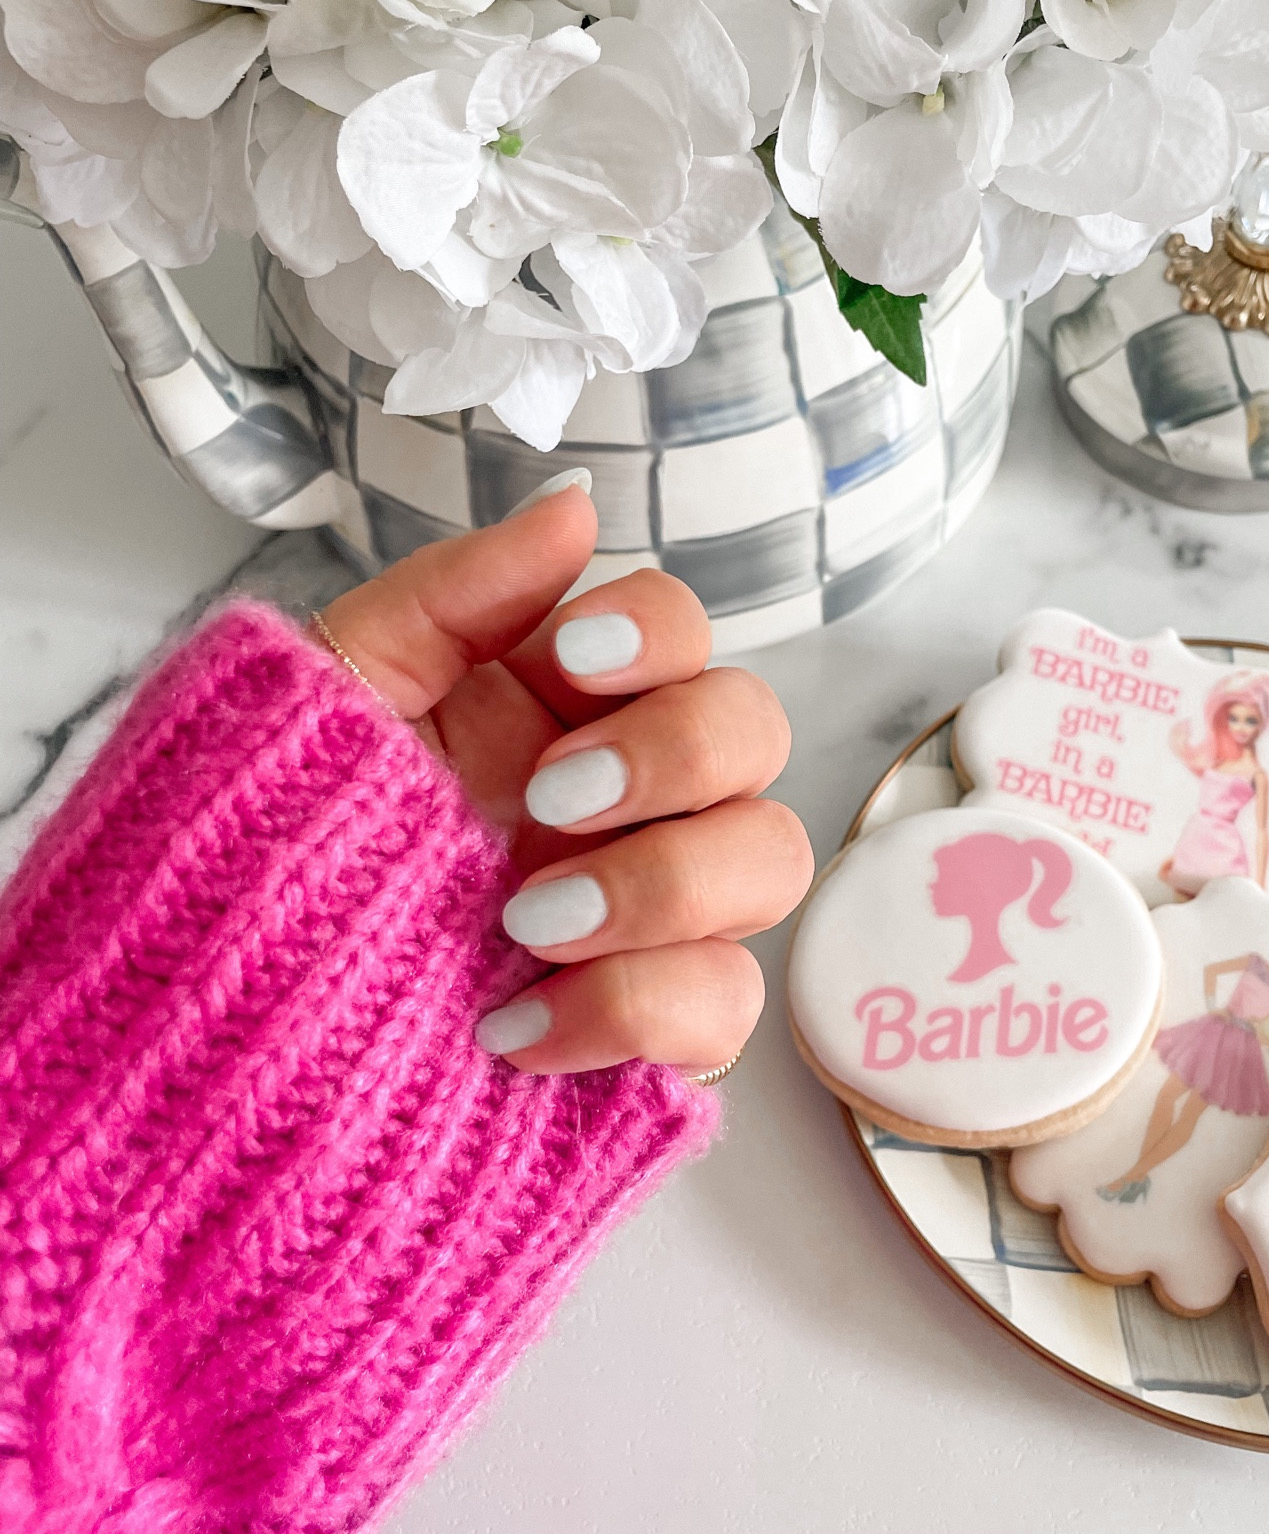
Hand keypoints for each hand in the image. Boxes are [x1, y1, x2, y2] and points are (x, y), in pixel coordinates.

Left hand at [315, 479, 812, 1074]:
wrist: (232, 1007)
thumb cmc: (277, 837)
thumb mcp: (341, 694)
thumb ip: (456, 593)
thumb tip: (576, 508)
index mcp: (564, 709)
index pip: (682, 631)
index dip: (656, 632)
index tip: (571, 657)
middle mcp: (631, 801)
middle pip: (754, 733)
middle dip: (671, 755)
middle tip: (549, 800)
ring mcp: (652, 914)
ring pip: (771, 863)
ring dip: (663, 885)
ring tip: (526, 924)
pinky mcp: (654, 1024)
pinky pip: (725, 1003)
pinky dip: (632, 1010)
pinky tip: (514, 1026)